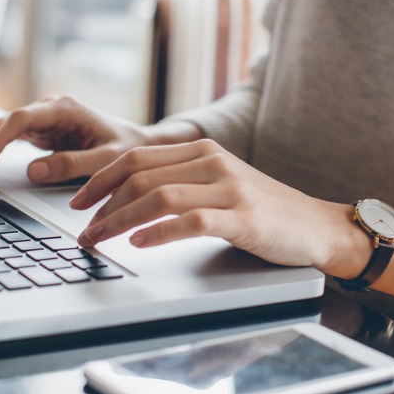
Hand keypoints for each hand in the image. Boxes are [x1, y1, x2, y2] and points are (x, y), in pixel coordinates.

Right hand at [0, 96, 157, 183]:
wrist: (139, 143)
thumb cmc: (128, 149)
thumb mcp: (107, 159)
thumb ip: (73, 164)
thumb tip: (33, 171)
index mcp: (64, 109)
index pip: (21, 119)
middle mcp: (49, 109)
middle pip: (3, 125)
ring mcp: (42, 119)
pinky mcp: (39, 131)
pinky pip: (5, 135)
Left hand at [71, 139, 368, 272]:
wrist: (316, 226)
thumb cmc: (264, 211)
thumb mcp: (220, 184)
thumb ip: (182, 181)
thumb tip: (128, 198)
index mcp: (203, 150)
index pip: (136, 157)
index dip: (100, 179)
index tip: (77, 202)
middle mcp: (213, 162)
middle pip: (140, 174)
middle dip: (101, 203)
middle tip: (82, 229)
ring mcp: (229, 188)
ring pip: (158, 196)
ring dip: (119, 220)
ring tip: (99, 239)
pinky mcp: (243, 218)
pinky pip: (191, 221)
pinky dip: (158, 232)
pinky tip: (138, 243)